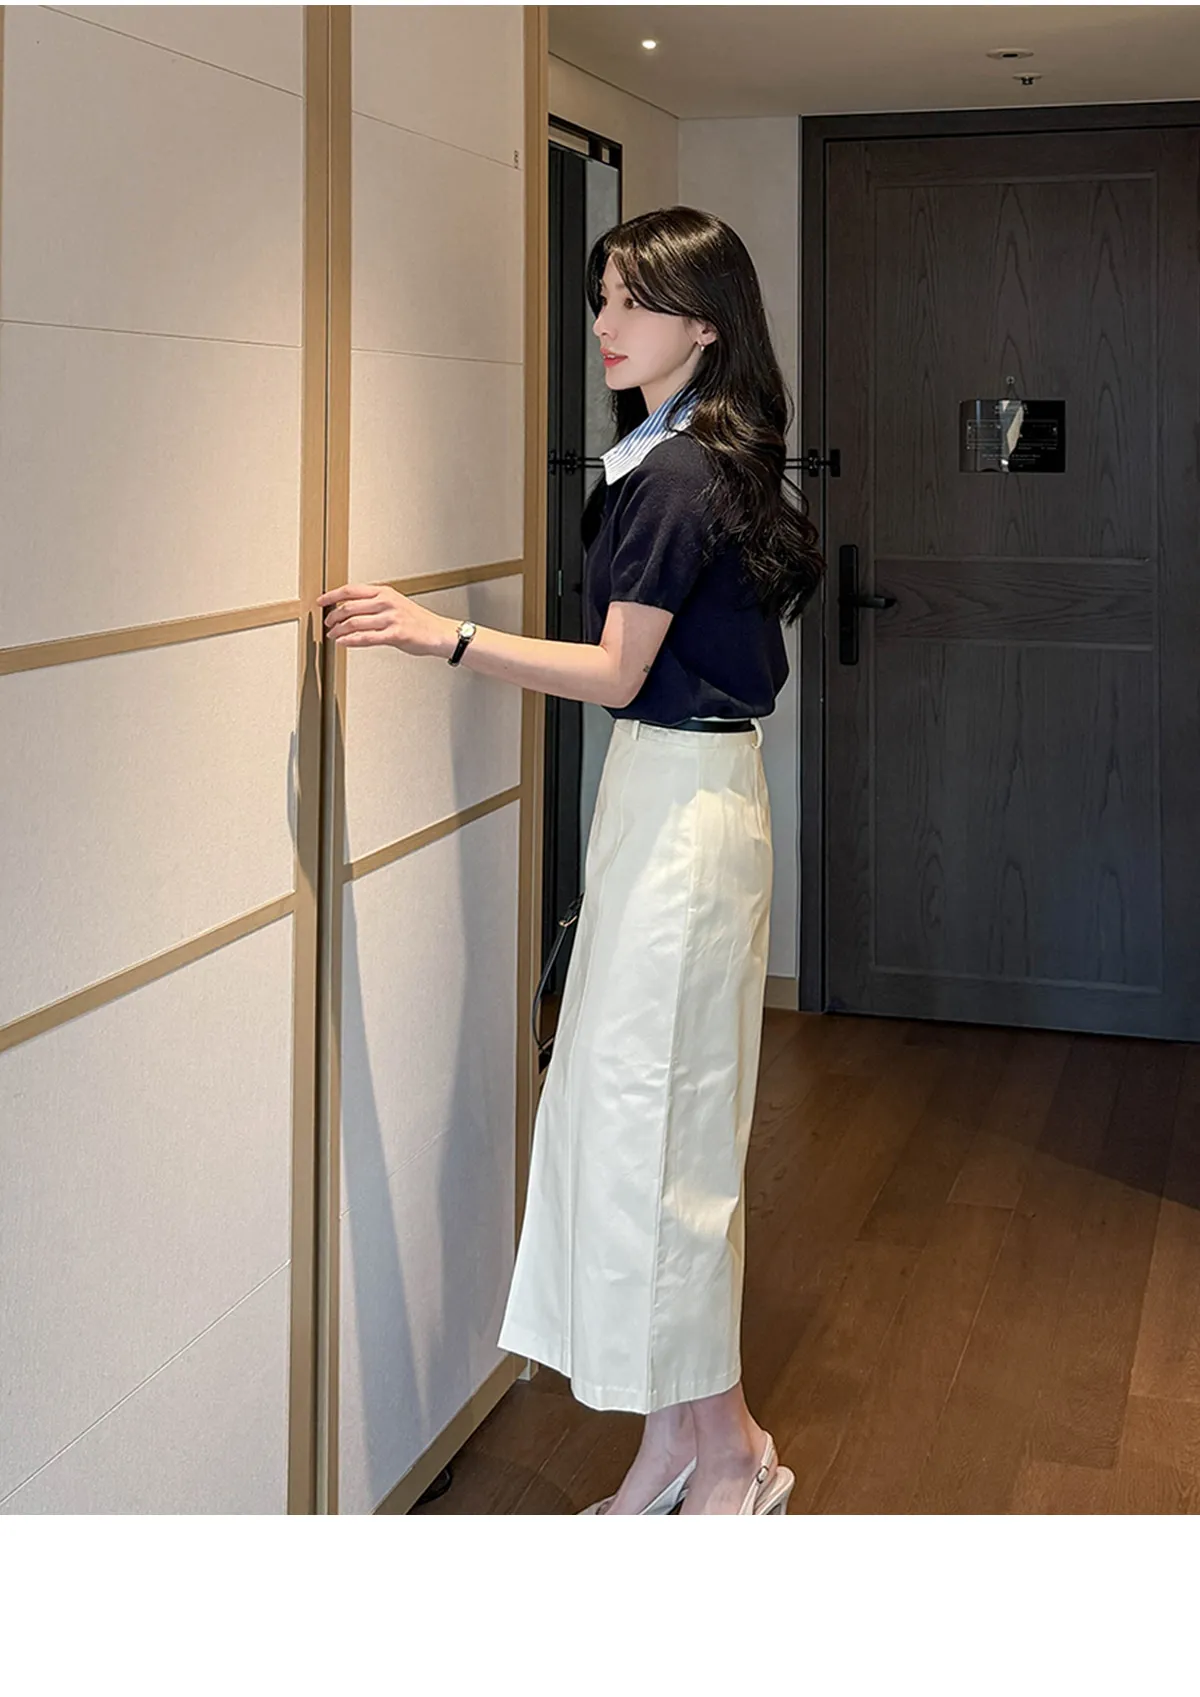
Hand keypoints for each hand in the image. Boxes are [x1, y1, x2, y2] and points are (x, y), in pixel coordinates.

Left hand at [316, 583, 453, 656]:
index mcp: (384, 592)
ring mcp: (390, 618)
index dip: (332, 595)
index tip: (321, 601)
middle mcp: (386, 602)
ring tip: (333, 635)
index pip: (351, 590)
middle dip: (333, 616)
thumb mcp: (395, 603)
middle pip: (349, 607)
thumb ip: (374, 603)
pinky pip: (366, 638)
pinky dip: (350, 641)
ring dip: (339, 630)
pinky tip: (344, 642)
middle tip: (327, 623)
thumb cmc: (417, 620)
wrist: (437, 633)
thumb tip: (350, 608)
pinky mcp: (394, 635)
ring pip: (354, 623)